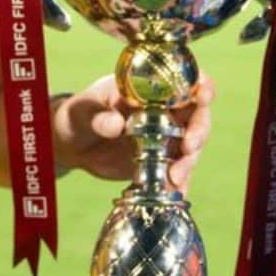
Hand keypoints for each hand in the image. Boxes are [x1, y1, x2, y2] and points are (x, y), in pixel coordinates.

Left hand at [51, 72, 215, 188]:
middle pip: (197, 116)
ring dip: (188, 162)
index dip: (201, 85)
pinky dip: (179, 184)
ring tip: (174, 177)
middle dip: (199, 131)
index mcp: (151, 88)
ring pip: (191, 147)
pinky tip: (176, 194)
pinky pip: (176, 173)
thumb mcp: (83, 110)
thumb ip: (98, 115)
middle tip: (187, 147)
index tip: (201, 96)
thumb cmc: (79, 114)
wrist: (73, 144)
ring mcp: (165, 137)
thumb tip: (115, 124)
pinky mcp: (160, 161)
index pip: (186, 80)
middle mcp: (165, 111)